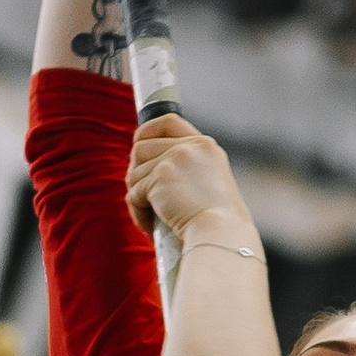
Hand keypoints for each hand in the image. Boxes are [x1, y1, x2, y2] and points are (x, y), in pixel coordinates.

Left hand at [127, 112, 259, 252]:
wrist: (222, 233)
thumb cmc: (219, 219)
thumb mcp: (211, 181)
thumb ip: (187, 167)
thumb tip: (146, 166)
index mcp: (204, 145)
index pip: (168, 121)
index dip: (147, 130)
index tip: (138, 144)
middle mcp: (188, 148)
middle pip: (141, 148)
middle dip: (136, 173)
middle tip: (143, 196)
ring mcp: (172, 160)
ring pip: (134, 173)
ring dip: (137, 197)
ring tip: (151, 215)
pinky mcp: (159, 179)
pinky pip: (133, 194)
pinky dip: (138, 213)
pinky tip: (149, 226)